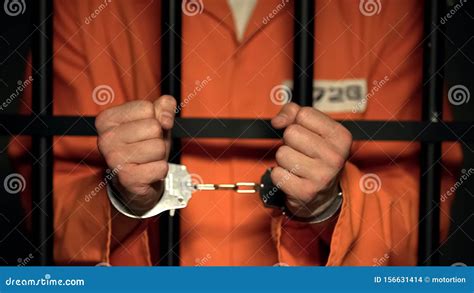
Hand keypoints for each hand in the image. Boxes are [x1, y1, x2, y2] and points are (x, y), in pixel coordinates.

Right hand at [95, 95, 175, 214]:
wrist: (135, 183)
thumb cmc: (144, 148)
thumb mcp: (155, 122)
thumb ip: (163, 107)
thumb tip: (165, 119)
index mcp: (107, 119)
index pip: (147, 108)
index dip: (154, 120)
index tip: (144, 132)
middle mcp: (106, 139)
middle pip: (154, 127)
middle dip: (158, 139)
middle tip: (147, 149)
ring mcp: (114, 159)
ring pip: (159, 147)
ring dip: (160, 156)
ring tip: (147, 160)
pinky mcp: (127, 178)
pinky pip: (161, 167)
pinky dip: (160, 171)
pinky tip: (148, 173)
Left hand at [270, 103, 351, 219]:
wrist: (322, 196)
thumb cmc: (315, 156)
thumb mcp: (313, 129)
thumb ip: (293, 113)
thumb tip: (278, 121)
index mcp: (341, 137)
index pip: (304, 114)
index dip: (297, 122)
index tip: (305, 134)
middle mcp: (335, 157)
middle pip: (291, 133)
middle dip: (290, 141)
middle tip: (301, 152)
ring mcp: (321, 176)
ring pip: (282, 153)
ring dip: (284, 159)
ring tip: (297, 166)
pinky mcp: (305, 192)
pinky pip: (276, 173)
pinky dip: (280, 175)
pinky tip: (293, 178)